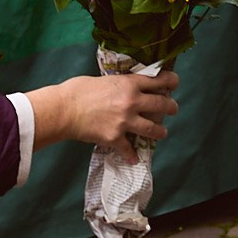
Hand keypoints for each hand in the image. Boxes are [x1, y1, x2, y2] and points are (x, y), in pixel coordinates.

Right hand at [31, 68, 177, 151]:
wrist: (63, 110)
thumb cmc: (77, 90)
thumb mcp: (103, 79)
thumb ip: (119, 85)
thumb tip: (124, 88)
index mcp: (129, 84)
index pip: (158, 80)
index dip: (171, 81)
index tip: (175, 82)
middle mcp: (132, 102)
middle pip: (161, 104)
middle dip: (170, 107)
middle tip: (172, 108)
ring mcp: (125, 121)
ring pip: (153, 129)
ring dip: (160, 131)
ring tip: (162, 132)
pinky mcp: (115, 138)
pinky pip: (129, 149)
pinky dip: (131, 155)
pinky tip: (134, 158)